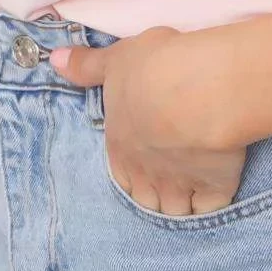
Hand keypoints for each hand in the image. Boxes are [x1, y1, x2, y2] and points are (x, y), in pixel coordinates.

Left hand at [50, 25, 245, 216]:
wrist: (196, 90)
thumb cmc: (152, 71)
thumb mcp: (115, 59)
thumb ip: (87, 66)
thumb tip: (54, 60)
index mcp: (121, 145)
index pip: (121, 173)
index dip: (132, 171)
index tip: (144, 163)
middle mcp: (145, 173)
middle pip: (146, 199)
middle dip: (155, 195)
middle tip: (169, 183)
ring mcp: (179, 186)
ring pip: (174, 211)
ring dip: (180, 205)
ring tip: (192, 192)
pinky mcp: (213, 189)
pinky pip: (208, 210)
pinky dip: (209, 207)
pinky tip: (217, 193)